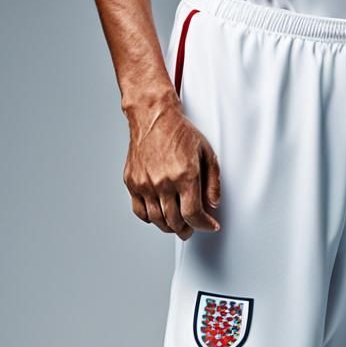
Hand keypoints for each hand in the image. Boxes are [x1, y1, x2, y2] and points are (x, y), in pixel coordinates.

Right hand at [123, 102, 221, 238]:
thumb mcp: (207, 153)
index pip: (193, 214)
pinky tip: (159, 215)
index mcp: (184, 175)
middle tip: (191, 229)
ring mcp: (145, 183)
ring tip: (177, 225)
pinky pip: (140, 211)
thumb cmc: (180, 132)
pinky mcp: (132, 182)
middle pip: (175, 221)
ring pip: (157, 220)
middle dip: (187, 229)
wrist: (153, 117)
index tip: (209, 225)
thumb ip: (213, 181)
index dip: (203, 225)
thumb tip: (213, 204)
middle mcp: (163, 182)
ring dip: (169, 227)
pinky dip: (150, 218)